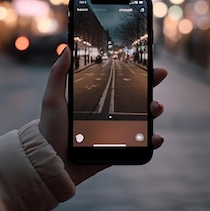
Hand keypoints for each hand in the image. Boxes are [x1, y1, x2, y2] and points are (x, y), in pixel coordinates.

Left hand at [39, 47, 167, 184]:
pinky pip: (140, 144)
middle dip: (152, 85)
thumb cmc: (50, 130)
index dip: (135, 72)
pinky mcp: (119, 149)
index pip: (120, 82)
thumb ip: (58, 74)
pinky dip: (152, 141)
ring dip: (154, 110)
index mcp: (96, 99)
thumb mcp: (53, 99)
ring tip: (156, 108)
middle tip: (159, 75)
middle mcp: (109, 114)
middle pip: (136, 97)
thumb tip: (66, 48)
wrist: (51, 162)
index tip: (148, 61)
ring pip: (142, 118)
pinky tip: (156, 137)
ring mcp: (116, 131)